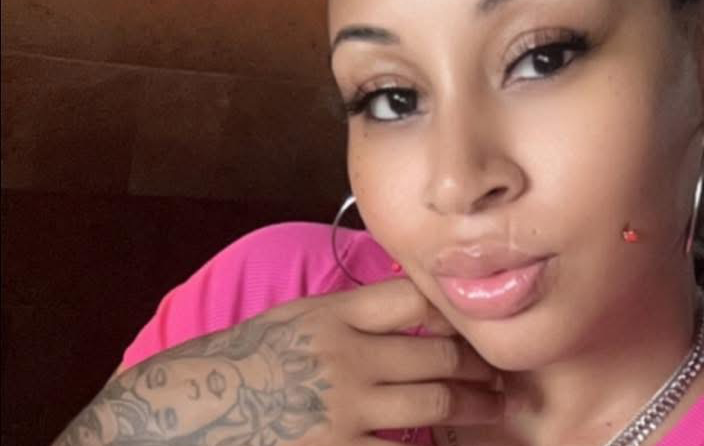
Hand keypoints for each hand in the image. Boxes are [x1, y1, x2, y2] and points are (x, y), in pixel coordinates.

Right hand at [53, 279, 502, 445]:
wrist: (178, 413)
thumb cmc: (234, 365)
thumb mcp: (289, 322)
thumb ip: (344, 317)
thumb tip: (402, 316)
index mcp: (332, 313)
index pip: (416, 298)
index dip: (454, 310)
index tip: (476, 325)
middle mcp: (347, 354)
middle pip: (438, 351)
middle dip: (478, 365)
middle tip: (500, 375)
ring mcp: (345, 407)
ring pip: (435, 401)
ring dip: (474, 406)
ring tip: (496, 408)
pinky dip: (431, 445)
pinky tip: (452, 443)